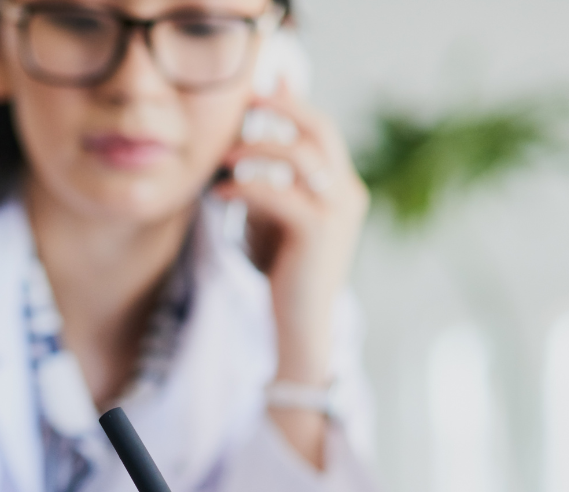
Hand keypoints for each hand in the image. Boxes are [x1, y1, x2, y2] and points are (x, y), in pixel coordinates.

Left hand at [214, 81, 368, 387]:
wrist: (300, 326)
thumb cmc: (283, 275)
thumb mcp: (276, 222)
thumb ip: (269, 186)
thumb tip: (240, 152)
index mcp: (342, 189)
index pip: (323, 131)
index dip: (294, 104)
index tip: (263, 88)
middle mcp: (347, 194)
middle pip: (320, 130)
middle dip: (282, 109)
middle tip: (244, 102)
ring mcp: (338, 212)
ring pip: (300, 156)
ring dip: (256, 149)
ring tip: (222, 158)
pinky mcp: (317, 232)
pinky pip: (278, 193)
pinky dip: (246, 186)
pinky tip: (220, 192)